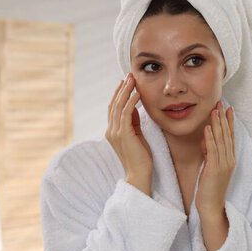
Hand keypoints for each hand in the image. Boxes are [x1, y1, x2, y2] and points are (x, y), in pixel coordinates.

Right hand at [105, 73, 152, 195]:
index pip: (113, 108)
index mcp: (112, 131)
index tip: (126, 82)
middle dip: (121, 88)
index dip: (119, 94)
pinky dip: (131, 102)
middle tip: (129, 75)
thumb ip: (133, 122)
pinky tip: (137, 93)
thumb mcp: (137, 135)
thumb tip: (135, 108)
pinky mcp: (123, 135)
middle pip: (114, 104)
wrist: (139, 175)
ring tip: (132, 79)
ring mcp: (115, 133)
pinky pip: (125, 114)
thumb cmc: (141, 157)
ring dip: (126, 91)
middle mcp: (110, 131)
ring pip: (118, 106)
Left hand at [196, 101, 234, 250]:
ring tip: (215, 110)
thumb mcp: (211, 168)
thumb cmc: (209, 190)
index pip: (230, 137)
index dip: (229, 122)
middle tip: (222, 103)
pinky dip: (211, 137)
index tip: (228, 108)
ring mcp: (224, 164)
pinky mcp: (216, 169)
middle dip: (224, 118)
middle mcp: (229, 160)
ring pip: (221, 139)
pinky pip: (213, 149)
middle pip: (227, 135)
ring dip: (218, 123)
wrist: (211, 208)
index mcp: (230, 160)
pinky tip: (208, 127)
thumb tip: (206, 140)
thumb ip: (210, 154)